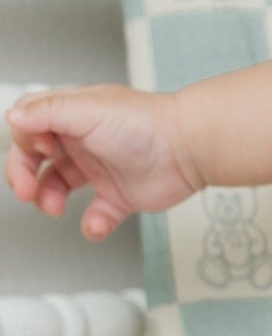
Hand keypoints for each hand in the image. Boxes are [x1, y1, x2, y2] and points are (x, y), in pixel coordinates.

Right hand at [5, 86, 202, 238]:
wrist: (190, 148)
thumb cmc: (146, 124)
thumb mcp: (87, 111)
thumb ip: (46, 113)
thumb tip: (13, 115)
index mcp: (73, 115)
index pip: (30, 126)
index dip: (25, 141)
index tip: (39, 150)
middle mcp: (84, 140)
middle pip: (36, 159)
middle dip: (24, 175)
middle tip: (27, 190)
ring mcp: (101, 168)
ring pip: (58, 187)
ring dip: (48, 199)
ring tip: (54, 208)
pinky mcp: (120, 195)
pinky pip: (96, 215)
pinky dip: (92, 224)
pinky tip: (96, 222)